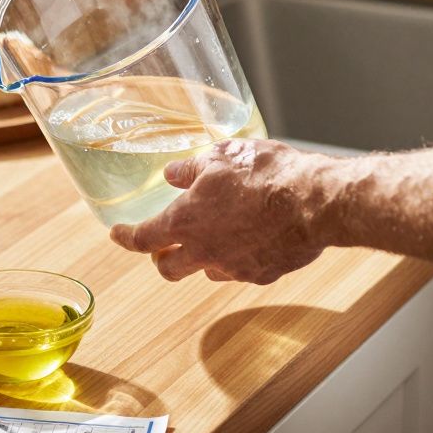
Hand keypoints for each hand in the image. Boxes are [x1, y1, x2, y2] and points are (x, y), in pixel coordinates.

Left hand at [110, 138, 328, 284]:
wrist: (316, 201)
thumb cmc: (267, 174)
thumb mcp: (221, 157)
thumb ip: (190, 170)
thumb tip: (173, 174)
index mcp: (185, 222)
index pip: (142, 238)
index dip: (125, 237)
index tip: (116, 234)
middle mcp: (205, 252)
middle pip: (168, 268)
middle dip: (161, 258)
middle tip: (163, 244)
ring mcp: (234, 268)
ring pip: (206, 271)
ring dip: (202, 257)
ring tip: (215, 233)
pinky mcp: (262, 275)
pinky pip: (240, 270)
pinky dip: (237, 257)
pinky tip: (250, 236)